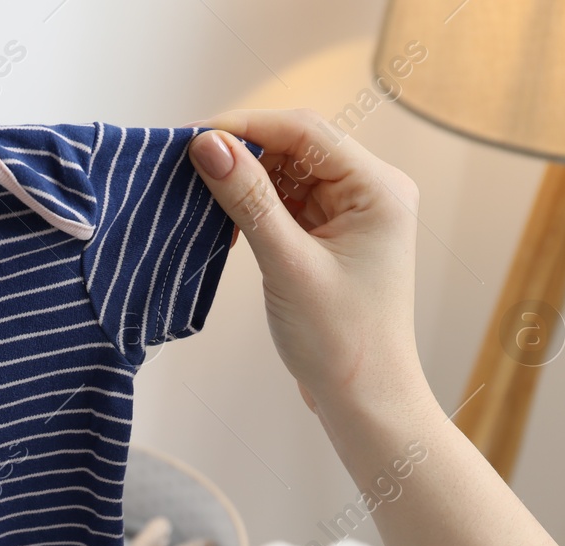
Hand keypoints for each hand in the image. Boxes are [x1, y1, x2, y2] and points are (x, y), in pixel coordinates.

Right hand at [188, 109, 429, 420]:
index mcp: (378, 188)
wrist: (364, 400)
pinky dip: (255, 209)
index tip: (191, 139)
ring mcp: (353, 214)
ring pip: (288, 175)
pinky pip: (288, 204)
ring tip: (200, 201)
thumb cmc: (339, 340)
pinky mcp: (333, 238)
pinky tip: (225, 224)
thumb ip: (248, 199)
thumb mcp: (287, 264)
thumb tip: (208, 145)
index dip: (246, 127)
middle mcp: (372, 191)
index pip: (305, 132)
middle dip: (242, 154)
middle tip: (186, 169)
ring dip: (245, 183)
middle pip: (296, 148)